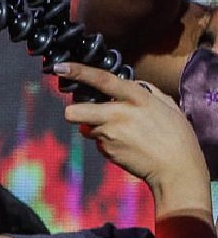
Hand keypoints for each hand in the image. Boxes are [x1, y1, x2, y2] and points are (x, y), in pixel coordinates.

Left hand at [57, 63, 206, 193]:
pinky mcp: (107, 150)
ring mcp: (110, 134)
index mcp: (137, 98)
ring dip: (95, 128)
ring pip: (85, 127)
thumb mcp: (167, 106)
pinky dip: (106, 142)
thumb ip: (147, 90)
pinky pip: (98, 142)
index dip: (79, 72)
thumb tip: (130, 82)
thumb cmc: (177, 136)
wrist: (177, 170)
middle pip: (75, 111)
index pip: (103, 80)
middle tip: (86, 112)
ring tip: (120, 132)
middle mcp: (119, 114)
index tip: (60, 67)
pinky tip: (125, 145)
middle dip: (74, 112)